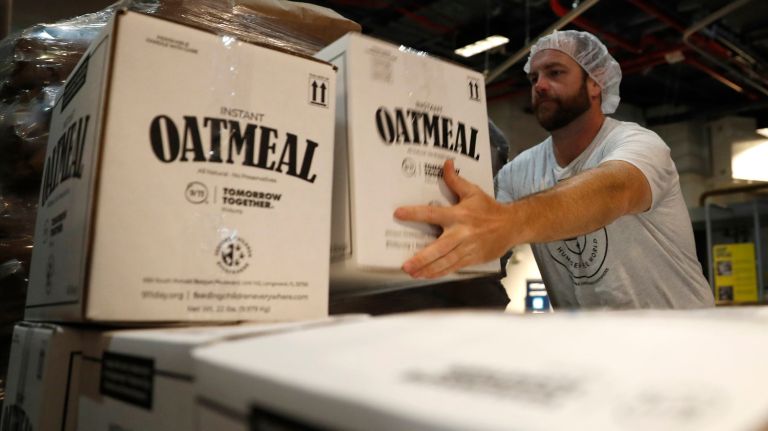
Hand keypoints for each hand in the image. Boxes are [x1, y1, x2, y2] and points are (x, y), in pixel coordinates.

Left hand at [394, 159, 512, 278]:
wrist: (513, 225)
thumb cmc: (489, 209)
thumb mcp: (473, 192)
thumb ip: (455, 180)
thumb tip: (446, 163)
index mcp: (459, 215)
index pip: (432, 213)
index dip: (415, 213)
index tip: (398, 213)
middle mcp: (462, 233)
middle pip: (439, 248)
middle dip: (422, 258)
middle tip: (406, 265)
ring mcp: (467, 248)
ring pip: (445, 261)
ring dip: (428, 269)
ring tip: (413, 273)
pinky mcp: (473, 258)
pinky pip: (454, 267)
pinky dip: (440, 272)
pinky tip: (428, 275)